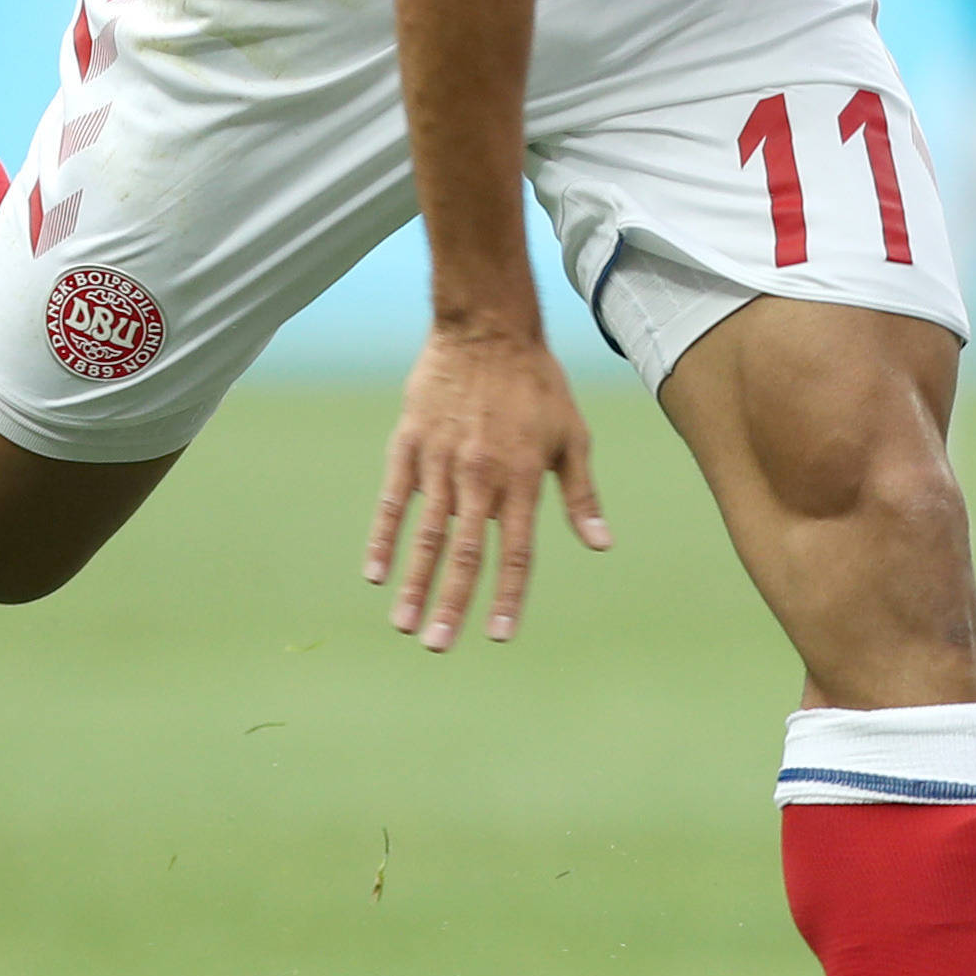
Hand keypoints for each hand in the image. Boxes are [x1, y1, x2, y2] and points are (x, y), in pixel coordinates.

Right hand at [368, 318, 609, 648]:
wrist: (488, 329)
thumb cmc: (537, 385)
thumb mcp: (574, 436)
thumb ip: (581, 495)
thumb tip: (601, 544)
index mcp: (523, 479)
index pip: (515, 553)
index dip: (507, 598)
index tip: (499, 637)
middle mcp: (480, 477)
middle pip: (466, 554)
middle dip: (451, 604)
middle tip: (438, 646)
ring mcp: (440, 462)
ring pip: (425, 535)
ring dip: (413, 583)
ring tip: (403, 625)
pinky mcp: (409, 445)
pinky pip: (393, 501)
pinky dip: (383, 538)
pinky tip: (374, 574)